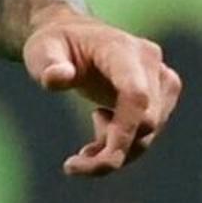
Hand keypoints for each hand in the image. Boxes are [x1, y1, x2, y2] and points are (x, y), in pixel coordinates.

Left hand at [22, 9, 179, 177]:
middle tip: (72, 166)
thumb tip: (56, 79)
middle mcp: (150, 64)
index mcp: (122, 50)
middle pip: (146, 120)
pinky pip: (148, 131)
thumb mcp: (40, 50)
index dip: (125, 129)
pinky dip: (122, 147)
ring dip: (116, 152)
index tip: (102, 160)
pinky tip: (93, 149)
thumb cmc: (55, 44)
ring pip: (150, 131)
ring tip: (79, 157)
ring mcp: (161, 80)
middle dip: (113, 151)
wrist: (73, 37)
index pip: (136, 94)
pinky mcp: (161, 96)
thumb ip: (47, 64)